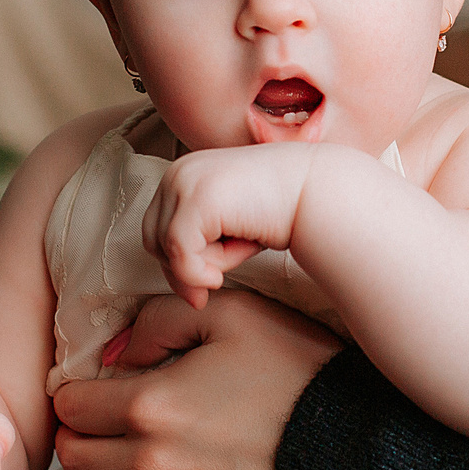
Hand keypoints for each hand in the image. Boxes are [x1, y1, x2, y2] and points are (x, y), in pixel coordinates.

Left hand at [50, 288, 341, 469]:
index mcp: (150, 403)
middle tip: (95, 442)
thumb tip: (113, 353)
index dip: (76, 398)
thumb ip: (162, 318)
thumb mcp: (238, 315)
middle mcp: (148, 466)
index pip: (71, 405)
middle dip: (78, 445)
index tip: (91, 401)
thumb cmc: (304, 374)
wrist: (364, 450)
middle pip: (74, 459)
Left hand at [141, 143, 318, 306]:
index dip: (177, 261)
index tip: (207, 283)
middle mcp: (178, 172)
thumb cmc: (279, 213)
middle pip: (153, 238)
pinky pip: (178, 252)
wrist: (315, 191)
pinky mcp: (197, 199)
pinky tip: (220, 276)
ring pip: (165, 247)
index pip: (156, 227)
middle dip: (184, 266)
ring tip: (234, 257)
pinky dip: (196, 274)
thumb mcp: (228, 232)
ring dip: (200, 266)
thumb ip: (200, 253)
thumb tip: (189, 297)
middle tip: (217, 278)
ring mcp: (185, 182)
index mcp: (183, 174)